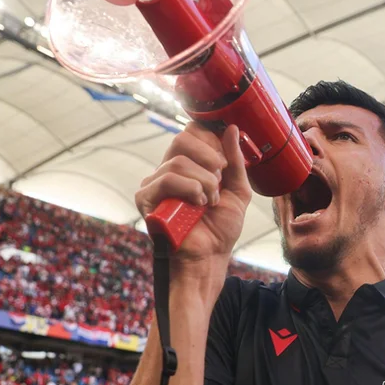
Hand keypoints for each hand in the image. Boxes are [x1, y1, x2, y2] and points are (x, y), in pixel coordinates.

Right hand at [135, 123, 250, 265]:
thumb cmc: (221, 227)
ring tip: (210, 200)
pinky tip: (197, 204)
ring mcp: (155, 183)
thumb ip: (236, 160)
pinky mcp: (146, 199)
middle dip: (209, 158)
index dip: (211, 140)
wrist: (211, 256)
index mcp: (189, 164)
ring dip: (204, 181)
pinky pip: (166, 179)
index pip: (191, 132)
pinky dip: (189, 189)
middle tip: (220, 179)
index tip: (225, 163)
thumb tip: (233, 129)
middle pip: (181, 139)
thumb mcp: (238, 189)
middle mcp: (169, 169)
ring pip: (177, 162)